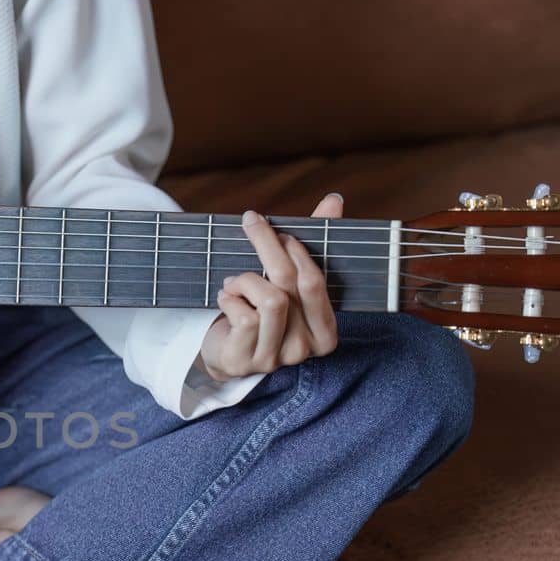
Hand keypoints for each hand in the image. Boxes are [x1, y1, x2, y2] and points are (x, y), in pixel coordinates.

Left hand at [197, 193, 342, 382]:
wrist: (225, 353)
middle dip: (267, 244)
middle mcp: (305, 349)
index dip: (296, 249)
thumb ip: (313, 245)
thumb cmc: (261, 312)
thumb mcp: (288, 282)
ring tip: (233, 281)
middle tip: (251, 223)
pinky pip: (243, 316)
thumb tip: (334, 200)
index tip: (278, 229)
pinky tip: (225, 300)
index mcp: (325, 332)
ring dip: (244, 280)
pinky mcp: (246, 360)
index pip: (315, 281)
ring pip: (269, 300)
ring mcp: (276, 358)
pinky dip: (228, 299)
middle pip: (289, 283)